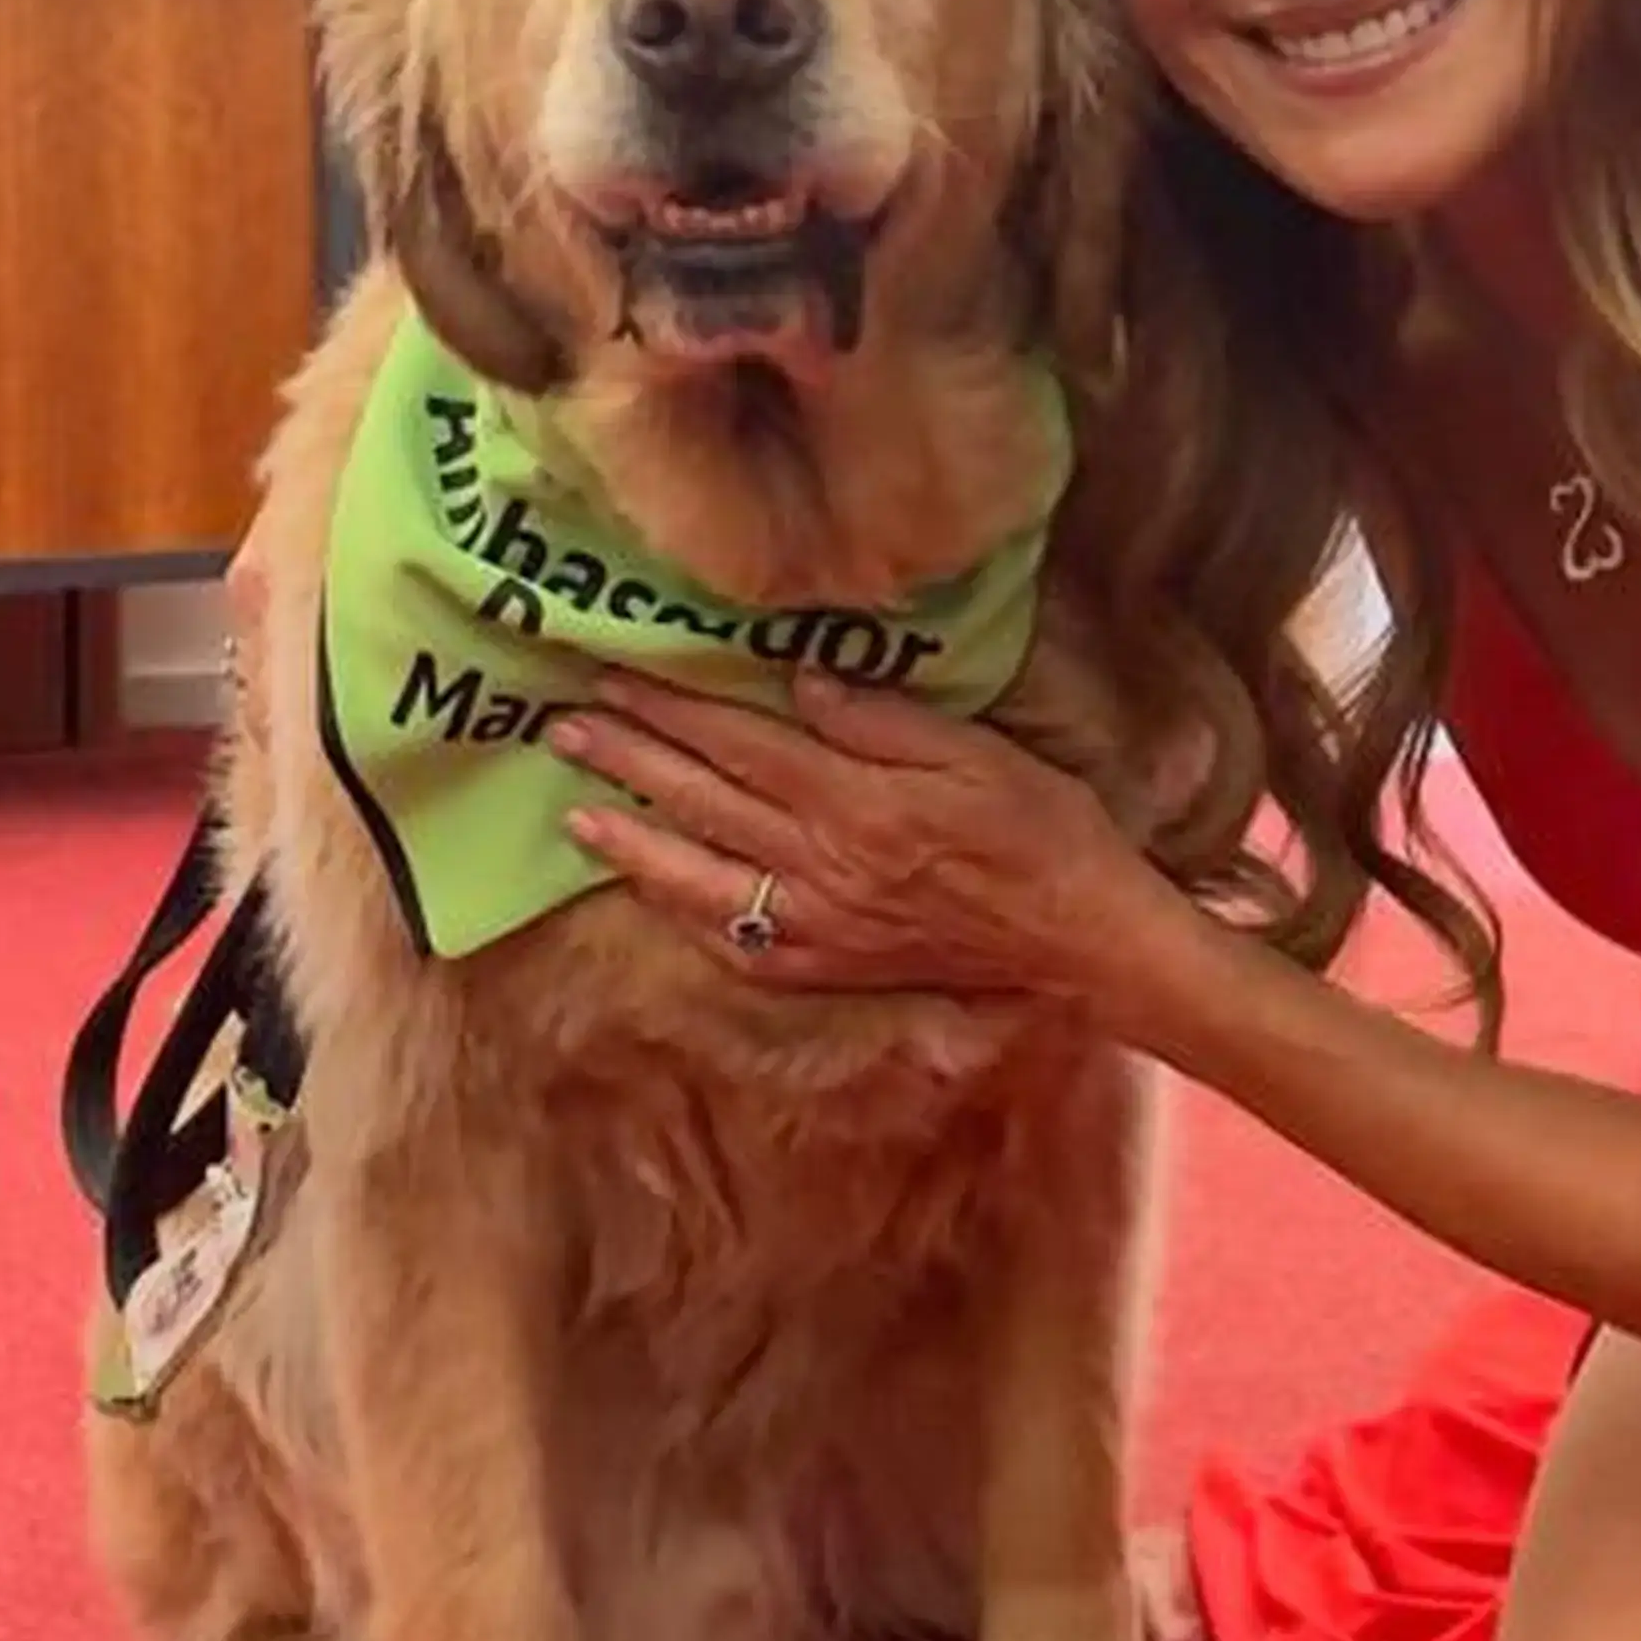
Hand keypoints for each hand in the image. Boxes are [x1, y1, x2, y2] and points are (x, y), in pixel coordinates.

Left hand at [555, 669, 1159, 1012]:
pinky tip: (649, 888)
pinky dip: (682, 911)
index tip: (613, 674)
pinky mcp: (825, 967)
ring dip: (631, 841)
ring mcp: (816, 925)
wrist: (1078, 938)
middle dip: (628, 760)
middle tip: (562, 726)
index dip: (670, 707)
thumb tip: (798, 683)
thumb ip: (883, 721)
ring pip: (700, 877)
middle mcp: (820, 866)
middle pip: (703, 803)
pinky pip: (734, 941)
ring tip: (573, 811)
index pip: (739, 743)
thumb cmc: (1042, 829)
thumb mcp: (978, 753)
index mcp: (856, 802)